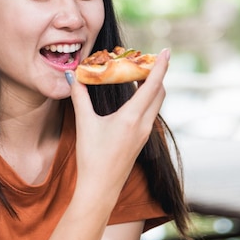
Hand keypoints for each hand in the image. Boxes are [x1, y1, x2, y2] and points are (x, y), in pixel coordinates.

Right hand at [66, 48, 168, 205]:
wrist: (100, 188)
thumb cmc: (92, 158)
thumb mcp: (84, 124)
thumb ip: (80, 97)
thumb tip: (73, 77)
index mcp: (131, 118)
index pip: (152, 85)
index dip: (160, 66)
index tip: (166, 51)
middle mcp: (143, 125)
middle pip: (159, 92)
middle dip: (156, 74)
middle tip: (146, 61)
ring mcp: (144, 134)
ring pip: (156, 104)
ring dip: (151, 87)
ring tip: (138, 75)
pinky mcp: (141, 141)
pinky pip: (149, 114)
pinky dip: (146, 100)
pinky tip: (133, 98)